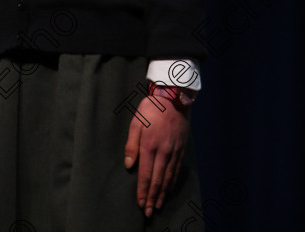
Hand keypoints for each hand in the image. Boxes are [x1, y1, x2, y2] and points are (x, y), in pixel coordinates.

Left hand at [124, 94, 189, 217]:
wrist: (173, 98)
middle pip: (158, 180)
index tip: (140, 203)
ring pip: (168, 178)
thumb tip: (129, 165)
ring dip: (162, 193)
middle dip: (152, 197)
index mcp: (149, 145)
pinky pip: (177, 170)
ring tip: (157, 205)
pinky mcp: (181, 149)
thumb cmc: (150, 109)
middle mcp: (163, 151)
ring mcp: (174, 151)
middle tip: (148, 212)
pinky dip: (172, 182)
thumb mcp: (135, 122)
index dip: (143, 191)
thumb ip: (131, 144)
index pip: (146, 174)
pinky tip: (168, 189)